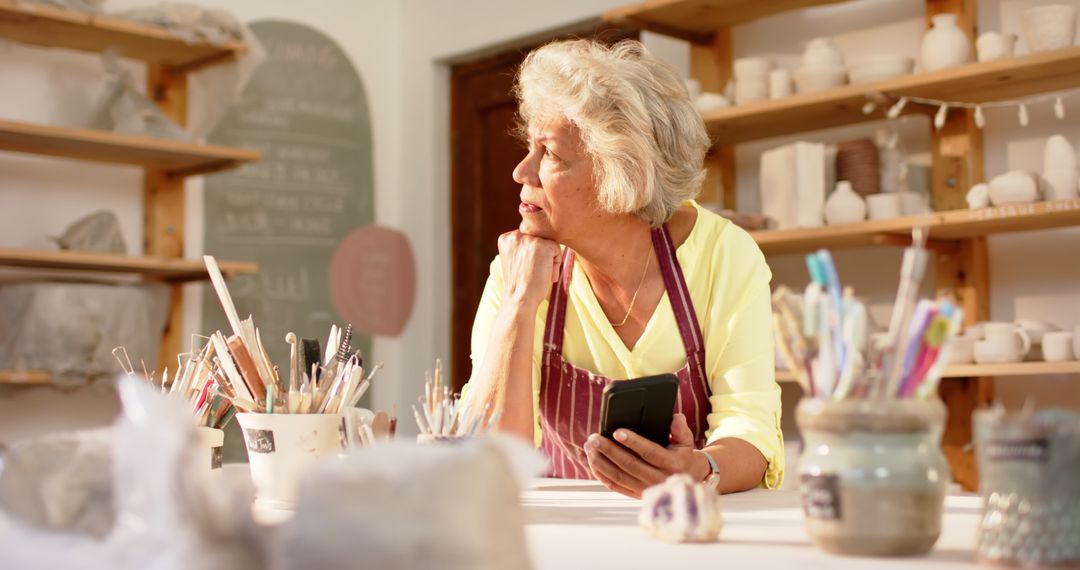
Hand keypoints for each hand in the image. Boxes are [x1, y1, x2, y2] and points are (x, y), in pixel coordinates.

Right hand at [497, 230, 560, 306]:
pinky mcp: (543, 245)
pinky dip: (555, 264)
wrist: (520, 298)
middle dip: (540, 256)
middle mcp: (515, 235)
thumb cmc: (519, 284)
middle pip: (539, 239)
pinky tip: (545, 275)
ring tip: (539, 274)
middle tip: (532, 273)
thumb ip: (522, 247)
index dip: (531, 255)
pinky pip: (557, 250)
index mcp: (506, 238)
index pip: (528, 239)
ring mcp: (529, 239)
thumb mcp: (515, 260)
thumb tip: (541, 239)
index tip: (525, 269)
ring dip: (548, 260)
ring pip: (548, 244)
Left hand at [584, 413, 699, 498]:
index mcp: (670, 464)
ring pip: (618, 476)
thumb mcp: (686, 442)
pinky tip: (592, 461)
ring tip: (590, 447)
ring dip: (600, 462)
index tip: (617, 432)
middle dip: (609, 450)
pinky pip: (614, 485)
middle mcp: (656, 479)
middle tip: (594, 438)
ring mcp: (644, 488)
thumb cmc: (683, 456)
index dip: (633, 442)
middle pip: (628, 465)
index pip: (649, 452)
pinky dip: (601, 474)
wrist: (688, 480)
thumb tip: (675, 418)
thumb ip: (680, 429)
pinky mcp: (635, 494)